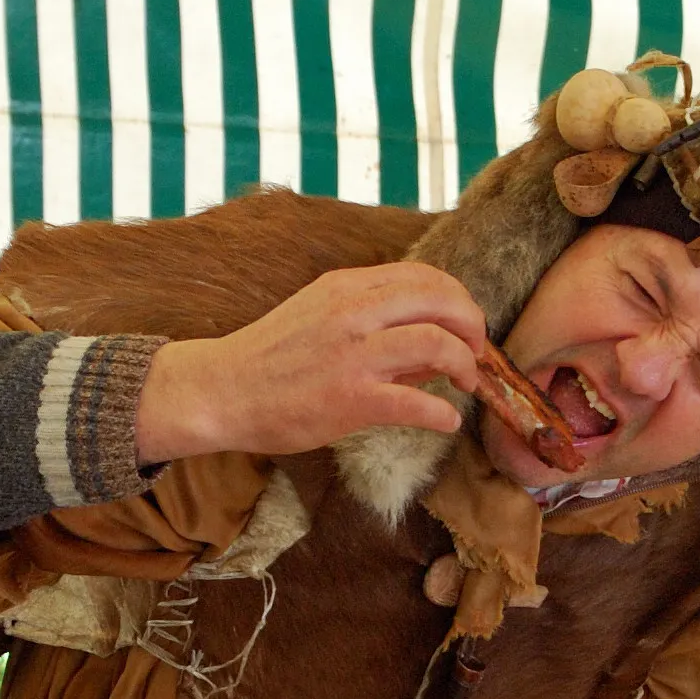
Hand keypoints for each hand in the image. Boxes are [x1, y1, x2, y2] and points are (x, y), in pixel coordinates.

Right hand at [135, 263, 487, 463]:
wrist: (221, 391)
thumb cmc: (271, 362)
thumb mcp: (321, 320)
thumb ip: (374, 326)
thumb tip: (430, 347)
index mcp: (346, 287)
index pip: (424, 276)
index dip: (458, 300)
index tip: (465, 327)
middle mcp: (353, 311)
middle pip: (441, 299)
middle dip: (473, 326)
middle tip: (478, 354)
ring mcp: (353, 354)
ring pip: (437, 342)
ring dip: (466, 364)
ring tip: (466, 383)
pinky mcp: (350, 398)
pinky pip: (416, 402)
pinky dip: (442, 413)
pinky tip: (446, 422)